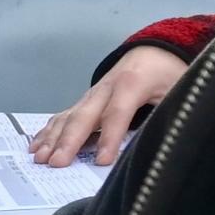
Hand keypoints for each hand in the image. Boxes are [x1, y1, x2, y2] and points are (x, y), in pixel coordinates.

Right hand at [29, 44, 186, 167]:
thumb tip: (166, 141)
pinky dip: (48, 131)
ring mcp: (92, 94)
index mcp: (132, 83)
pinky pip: (63, 115)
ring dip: (52, 138)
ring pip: (69, 116)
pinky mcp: (85, 100)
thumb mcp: (179, 89)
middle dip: (69, 141)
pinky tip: (36, 146)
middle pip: (84, 115)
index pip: (118, 112)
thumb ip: (171, 111)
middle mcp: (106, 88)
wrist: (154, 51)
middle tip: (57, 163)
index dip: (110, 137)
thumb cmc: (169, 73)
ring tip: (40, 158)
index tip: (101, 161)